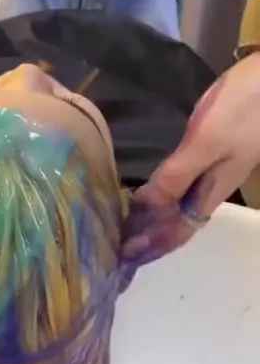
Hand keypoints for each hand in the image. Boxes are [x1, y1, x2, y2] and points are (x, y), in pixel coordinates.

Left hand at [123, 52, 259, 260]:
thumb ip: (177, 176)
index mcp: (212, 190)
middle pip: (180, 220)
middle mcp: (214, 184)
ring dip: (157, 214)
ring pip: (182, 202)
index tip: (123, 255)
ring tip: (130, 220)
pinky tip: (154, 185)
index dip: (153, 245)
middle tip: (117, 241)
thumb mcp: (206, 143)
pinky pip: (184, 180)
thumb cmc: (246, 107)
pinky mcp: (215, 145)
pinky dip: (165, 190)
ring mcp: (217, 164)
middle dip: (152, 235)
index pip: (180, 231)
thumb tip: (144, 209)